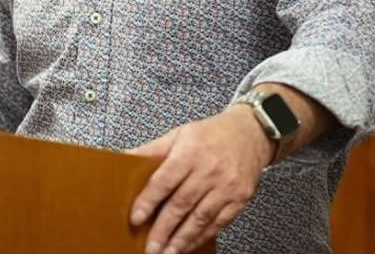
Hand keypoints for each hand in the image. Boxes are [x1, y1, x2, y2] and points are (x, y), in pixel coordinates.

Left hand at [126, 106, 272, 253]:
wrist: (250, 133)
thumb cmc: (210, 134)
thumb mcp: (178, 134)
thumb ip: (152, 150)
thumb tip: (124, 159)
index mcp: (190, 152)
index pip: (165, 180)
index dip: (149, 201)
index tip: (136, 218)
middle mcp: (209, 170)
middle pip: (182, 204)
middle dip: (164, 228)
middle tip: (150, 247)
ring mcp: (227, 187)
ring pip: (200, 218)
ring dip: (182, 239)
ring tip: (166, 252)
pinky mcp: (240, 199)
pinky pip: (218, 223)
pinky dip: (202, 236)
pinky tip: (188, 245)